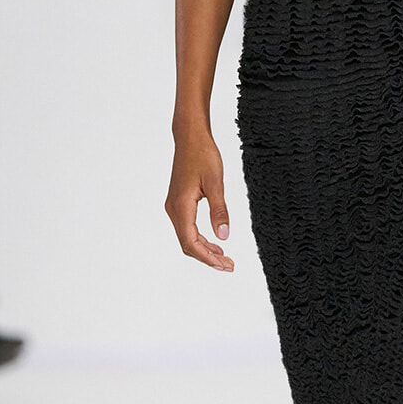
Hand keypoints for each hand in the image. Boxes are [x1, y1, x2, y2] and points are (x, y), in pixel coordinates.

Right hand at [166, 132, 233, 271]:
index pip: (191, 242)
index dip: (207, 257)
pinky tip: (215, 242)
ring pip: (187, 238)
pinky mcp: (178, 203)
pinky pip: (187, 228)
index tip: (224, 265)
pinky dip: (200, 238)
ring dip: (204, 249)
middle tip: (229, 265)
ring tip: (225, 258)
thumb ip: (220, 210)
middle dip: (208, 257)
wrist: (190, 138)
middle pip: (187, 244)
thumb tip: (224, 236)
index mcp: (181, 206)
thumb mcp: (216, 182)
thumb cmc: (203, 155)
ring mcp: (174, 207)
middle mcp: (173, 209)